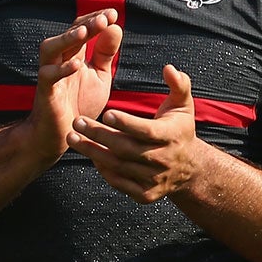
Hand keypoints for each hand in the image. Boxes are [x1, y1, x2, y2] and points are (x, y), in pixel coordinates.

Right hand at [25, 10, 122, 163]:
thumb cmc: (79, 103)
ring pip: (50, 49)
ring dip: (66, 39)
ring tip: (84, 31)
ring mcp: (49, 75)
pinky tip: (76, 64)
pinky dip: (61, 69)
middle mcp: (58, 60)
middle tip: (105, 17)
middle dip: (86, 24)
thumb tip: (115, 27)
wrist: (62, 134)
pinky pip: (49, 76)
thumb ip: (105, 53)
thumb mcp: (99, 75)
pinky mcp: (45, 92)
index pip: (81, 29)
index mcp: (72, 55)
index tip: (113, 13)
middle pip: (67, 35)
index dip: (95, 19)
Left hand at [69, 64, 206, 204]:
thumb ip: (178, 85)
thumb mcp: (183, 107)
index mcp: (171, 137)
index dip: (126, 123)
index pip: (145, 131)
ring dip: (92, 152)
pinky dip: (103, 171)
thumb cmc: (179, 130)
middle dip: (99, 135)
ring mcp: (154, 179)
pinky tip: (88, 155)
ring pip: (118, 166)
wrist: (190, 169)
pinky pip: (119, 182)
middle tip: (77, 121)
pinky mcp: (145, 194)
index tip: (106, 112)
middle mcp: (163, 160)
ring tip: (71, 137)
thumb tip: (169, 68)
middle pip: (125, 148)